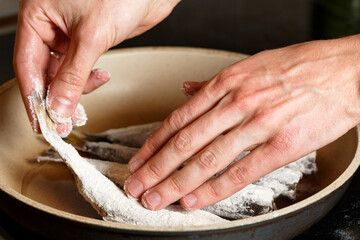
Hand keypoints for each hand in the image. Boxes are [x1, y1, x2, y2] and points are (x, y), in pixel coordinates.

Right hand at [14, 0, 179, 136]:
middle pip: (43, 70)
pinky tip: (99, 79)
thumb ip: (74, 75)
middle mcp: (51, 24)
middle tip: (63, 120)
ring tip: (81, 106)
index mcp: (37, 14)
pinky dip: (87, 79)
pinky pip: (81, 67)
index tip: (41, 120)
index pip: (27, 63)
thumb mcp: (91, 36)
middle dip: (55, 97)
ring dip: (73, 90)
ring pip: (63, 71)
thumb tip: (59, 106)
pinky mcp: (90, 39)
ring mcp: (70, 32)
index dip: (34, 96)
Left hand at [125, 35, 359, 209]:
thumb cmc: (298, 67)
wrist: (344, 71)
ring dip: (177, 183)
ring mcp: (259, 124)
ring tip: (158, 198)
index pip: (178, 119)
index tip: (139, 161)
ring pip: (207, 160)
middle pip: (185, 143)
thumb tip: (187, 89)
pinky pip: (241, 172)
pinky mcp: (282, 146)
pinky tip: (196, 199)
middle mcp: (237, 104)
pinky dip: (214, 189)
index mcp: (226, 84)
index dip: (154, 144)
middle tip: (138, 187)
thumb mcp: (249, 65)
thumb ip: (214, 83)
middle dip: (157, 169)